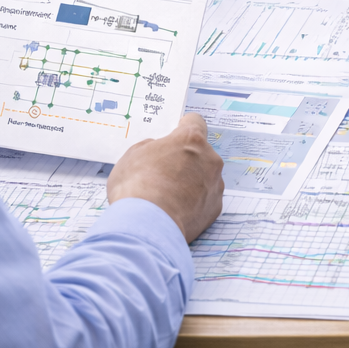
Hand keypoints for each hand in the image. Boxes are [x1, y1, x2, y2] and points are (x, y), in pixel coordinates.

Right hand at [107, 113, 224, 242]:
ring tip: (168, 195)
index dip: (182, 127)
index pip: (195, 122)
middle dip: (185, 158)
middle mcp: (209, 159)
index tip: (175, 135)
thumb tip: (158, 151)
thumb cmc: (137, 186)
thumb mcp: (133, 155)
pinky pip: (206, 199)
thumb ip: (151, 147)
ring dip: (192, 181)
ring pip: (205, 176)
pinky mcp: (215, 209)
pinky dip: (194, 202)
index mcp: (191, 140)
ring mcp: (215, 185)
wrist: (146, 225)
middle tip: (164, 171)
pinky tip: (175, 209)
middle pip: (200, 152)